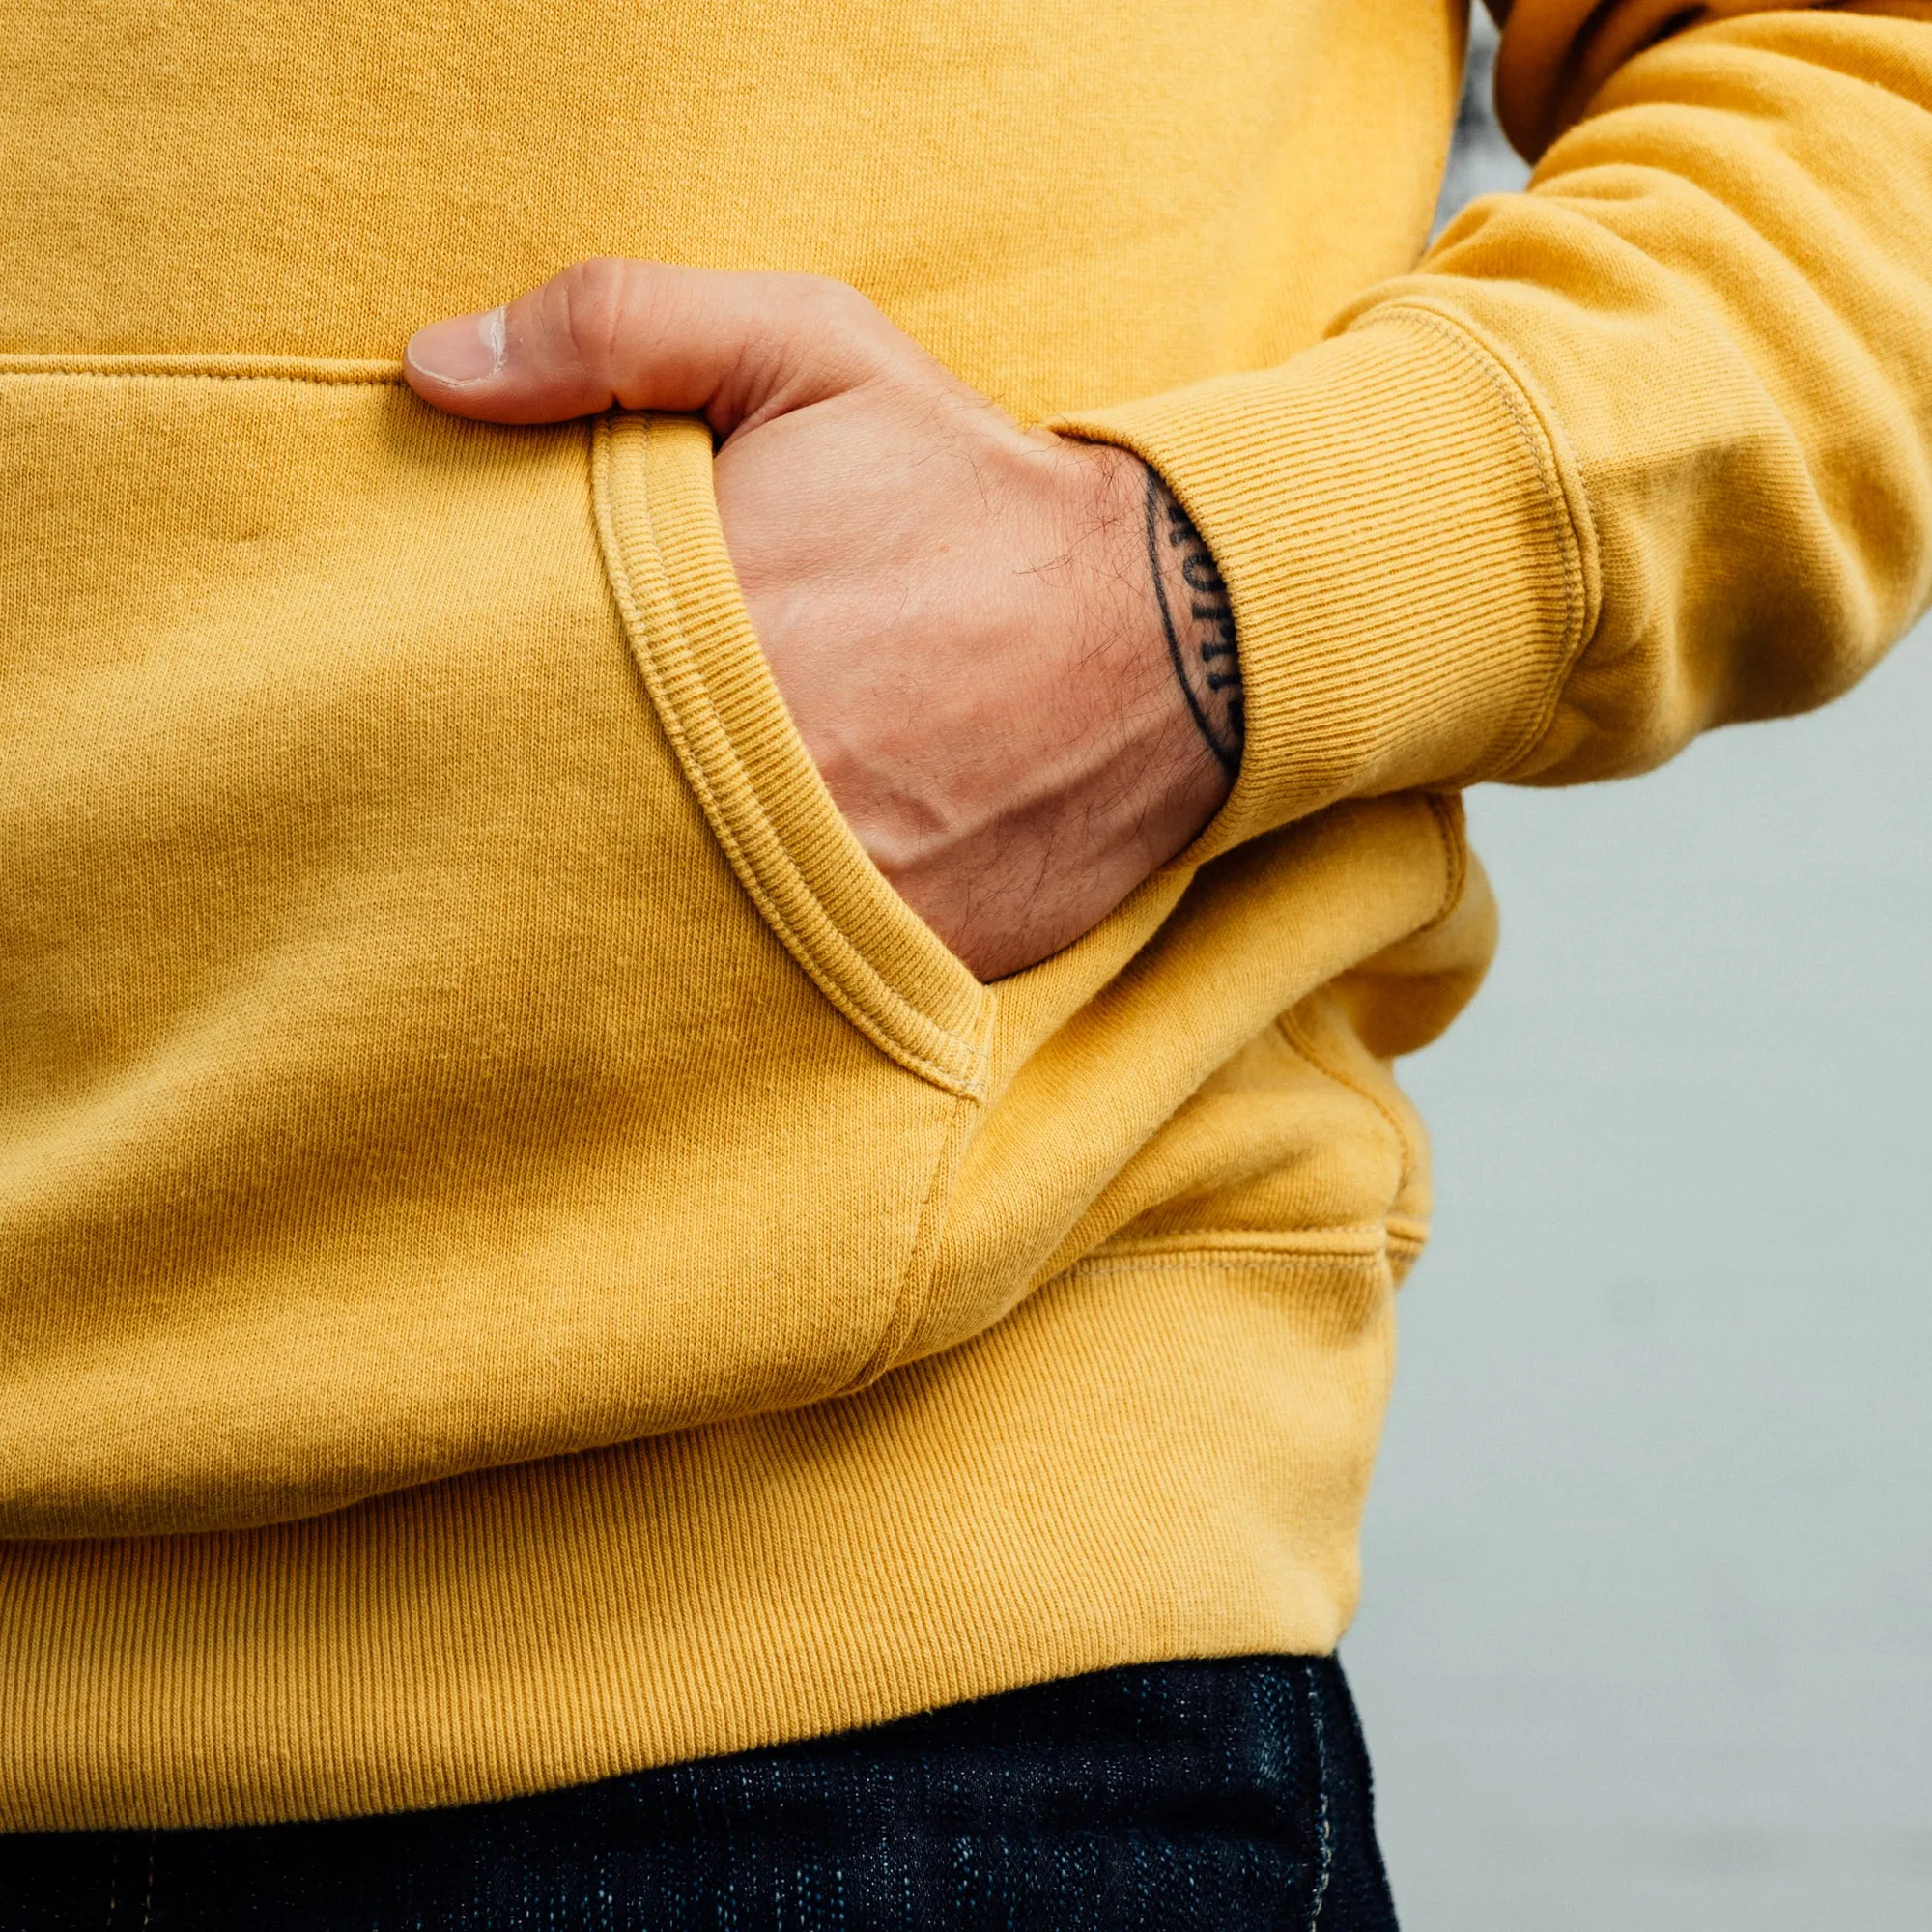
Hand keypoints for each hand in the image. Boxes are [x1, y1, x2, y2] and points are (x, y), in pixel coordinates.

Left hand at [405, 261, 1241, 978]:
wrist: (1176, 633)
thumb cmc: (973, 491)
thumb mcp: (810, 351)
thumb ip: (622, 330)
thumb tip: (432, 369)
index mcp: (705, 621)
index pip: (506, 684)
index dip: (464, 689)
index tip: (443, 685)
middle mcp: (757, 774)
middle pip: (564, 818)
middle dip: (532, 801)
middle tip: (509, 784)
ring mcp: (830, 886)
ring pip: (652, 921)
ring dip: (619, 890)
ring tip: (610, 852)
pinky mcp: (898, 964)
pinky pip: (766, 989)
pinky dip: (729, 961)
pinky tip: (716, 912)